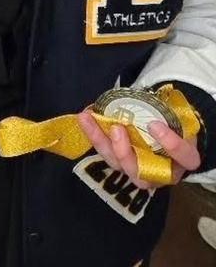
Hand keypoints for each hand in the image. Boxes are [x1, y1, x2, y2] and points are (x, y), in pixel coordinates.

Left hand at [77, 111, 200, 188]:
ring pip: (117, 165)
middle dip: (125, 152)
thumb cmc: (172, 124)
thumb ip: (165, 111)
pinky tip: (84, 118)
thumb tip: (149, 94)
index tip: (154, 125)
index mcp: (182, 160)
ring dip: (99, 141)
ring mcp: (136, 170)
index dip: (170, 144)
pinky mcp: (119, 163)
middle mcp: (160, 172)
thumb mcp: (176, 118)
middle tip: (116, 128)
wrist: (163, 130)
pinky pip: (105, 153)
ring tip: (87, 119)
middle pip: (141, 174)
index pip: (183, 157)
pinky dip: (93, 135)